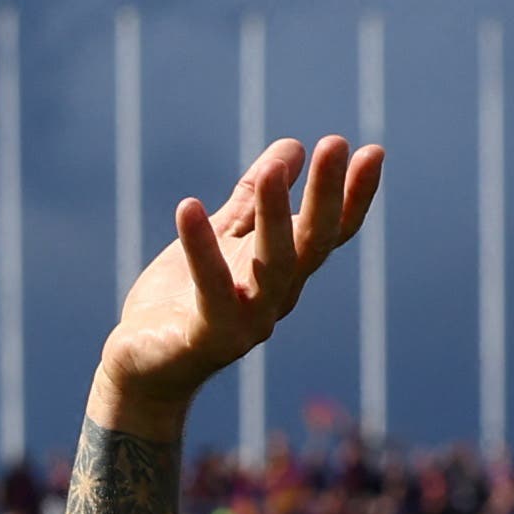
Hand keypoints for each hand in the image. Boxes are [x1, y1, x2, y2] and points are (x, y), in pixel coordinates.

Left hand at [92, 134, 381, 440]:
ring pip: (273, 266)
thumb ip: (252, 200)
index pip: (331, 232)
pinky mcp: (207, 336)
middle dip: (327, 194)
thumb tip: (292, 146)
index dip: (354, 195)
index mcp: (285, 272)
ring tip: (270, 170)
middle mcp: (277, 297)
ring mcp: (247, 321)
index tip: (373, 150)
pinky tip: (188, 206)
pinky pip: (210, 289)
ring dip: (274, 217)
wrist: (140, 369)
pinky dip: (200, 247)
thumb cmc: (182, 301)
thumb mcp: (221, 240)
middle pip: (313, 243)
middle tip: (336, 143)